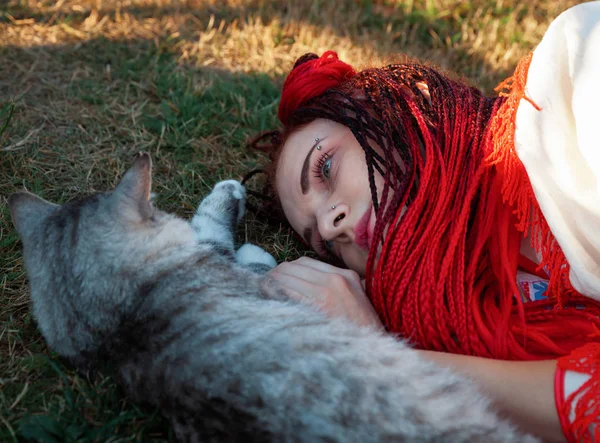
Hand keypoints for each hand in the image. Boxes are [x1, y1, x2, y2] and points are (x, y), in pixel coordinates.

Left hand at [268, 257, 382, 329]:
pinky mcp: (318, 306)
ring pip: (286, 276)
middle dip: (276, 274)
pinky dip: (273, 290)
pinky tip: (267, 295)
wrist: (373, 351)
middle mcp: (336, 279)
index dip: (288, 268)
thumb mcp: (357, 299)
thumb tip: (307, 283)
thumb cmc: (362, 330)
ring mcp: (326, 292)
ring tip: (263, 288)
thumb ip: (337, 287)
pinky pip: (287, 291)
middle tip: (265, 282)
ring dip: (271, 281)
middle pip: (293, 266)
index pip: (305, 262)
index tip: (279, 277)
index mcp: (345, 275)